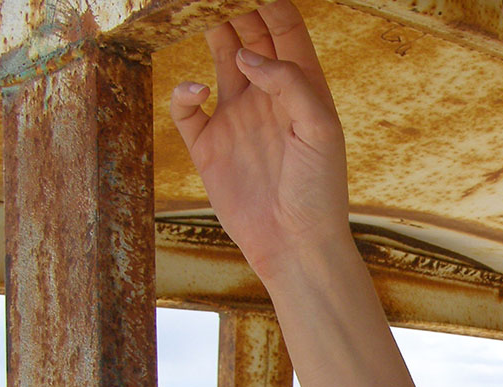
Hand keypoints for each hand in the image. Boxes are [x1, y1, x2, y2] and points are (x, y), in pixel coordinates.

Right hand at [170, 1, 350, 277]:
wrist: (296, 246)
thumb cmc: (319, 191)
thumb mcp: (320, 130)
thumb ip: (290, 83)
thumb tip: (248, 54)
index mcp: (301, 87)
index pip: (283, 27)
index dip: (267, 1)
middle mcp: (267, 96)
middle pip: (247, 33)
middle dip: (233, 7)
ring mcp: (236, 118)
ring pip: (217, 57)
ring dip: (208, 32)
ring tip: (193, 12)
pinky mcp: (209, 147)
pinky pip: (185, 107)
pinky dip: (183, 91)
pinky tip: (197, 92)